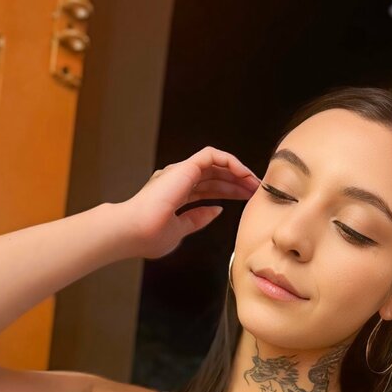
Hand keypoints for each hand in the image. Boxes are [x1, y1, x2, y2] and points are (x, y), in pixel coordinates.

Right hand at [114, 145, 260, 259]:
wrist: (133, 232)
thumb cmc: (149, 236)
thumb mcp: (180, 230)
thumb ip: (197, 219)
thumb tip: (216, 210)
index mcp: (177, 195)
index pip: (209, 189)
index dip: (229, 192)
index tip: (247, 201)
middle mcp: (178, 180)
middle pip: (215, 176)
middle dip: (238, 182)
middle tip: (257, 191)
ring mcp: (181, 173)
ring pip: (216, 164)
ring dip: (237, 172)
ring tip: (255, 183)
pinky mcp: (184, 167)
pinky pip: (211, 155)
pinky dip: (229, 161)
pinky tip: (243, 173)